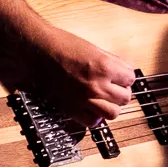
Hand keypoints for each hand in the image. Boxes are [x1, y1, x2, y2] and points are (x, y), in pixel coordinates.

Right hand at [3, 23, 135, 123]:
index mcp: (104, 66)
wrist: (37, 50)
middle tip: (113, 86)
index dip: (125, 76)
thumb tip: (123, 70)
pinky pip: (92, 122)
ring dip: (111, 105)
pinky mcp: (71, 108)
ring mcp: (84, 99)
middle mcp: (97, 85)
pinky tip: (91, 107)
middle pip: (125, 97)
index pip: (130, 78)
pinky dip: (94, 117)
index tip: (120, 75)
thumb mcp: (93, 48)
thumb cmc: (61, 45)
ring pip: (113, 113)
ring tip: (104, 98)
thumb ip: (111, 61)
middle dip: (121, 91)